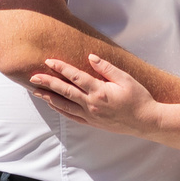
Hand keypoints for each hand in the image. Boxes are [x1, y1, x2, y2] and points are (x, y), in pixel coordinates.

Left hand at [29, 54, 156, 135]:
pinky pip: (71, 116)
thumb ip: (107, 68)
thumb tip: (91, 57)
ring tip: (36, 91)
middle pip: (65, 92)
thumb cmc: (138, 98)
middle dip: (47, 83)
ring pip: (64, 105)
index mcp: (100, 91)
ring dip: (49, 97)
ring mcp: (91, 115)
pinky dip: (60, 109)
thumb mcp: (126, 79)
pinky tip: (52, 104)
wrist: (146, 122)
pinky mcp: (92, 123)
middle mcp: (92, 104)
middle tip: (32, 77)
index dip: (61, 68)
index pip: (75, 77)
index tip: (48, 61)